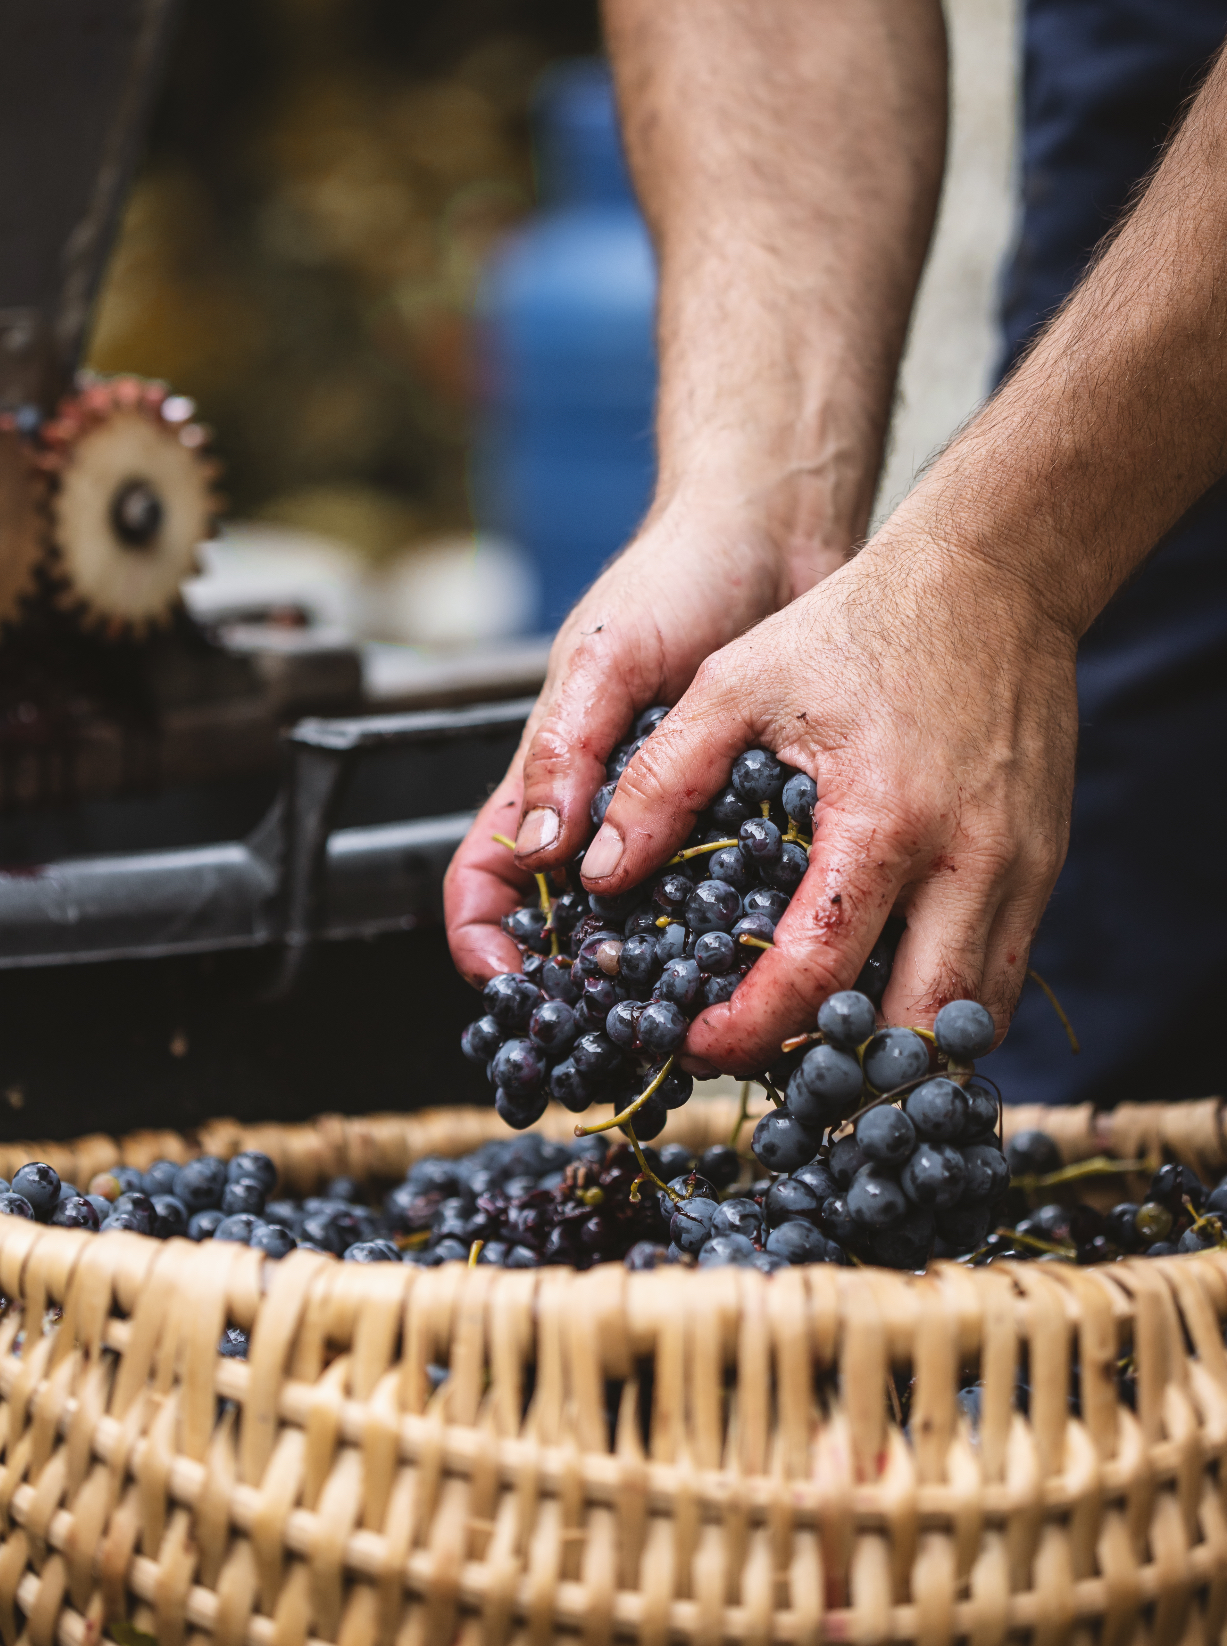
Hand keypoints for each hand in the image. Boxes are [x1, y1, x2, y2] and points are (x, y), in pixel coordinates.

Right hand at [443, 502, 788, 982]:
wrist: (777, 536)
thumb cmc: (674, 578)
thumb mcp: (604, 659)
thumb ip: (566, 751)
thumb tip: (544, 855)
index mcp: (547, 778)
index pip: (484, 884)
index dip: (482, 944)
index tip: (515, 988)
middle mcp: (606, 813)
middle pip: (565, 927)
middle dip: (575, 985)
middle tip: (615, 1029)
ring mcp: (676, 821)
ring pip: (650, 925)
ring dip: (660, 974)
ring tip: (695, 1011)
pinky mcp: (746, 818)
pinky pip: (732, 894)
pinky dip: (738, 932)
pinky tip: (771, 957)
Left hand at [576, 523, 1078, 1072]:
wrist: (992, 574)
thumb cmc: (856, 624)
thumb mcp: (736, 682)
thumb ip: (664, 780)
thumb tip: (598, 872)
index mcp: (881, 821)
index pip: (815, 971)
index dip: (751, 1029)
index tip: (701, 1045)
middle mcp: (967, 860)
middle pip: (915, 1029)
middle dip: (840, 1071)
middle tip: (769, 1070)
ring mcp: (1021, 867)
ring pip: (975, 1016)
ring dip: (901, 1050)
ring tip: (826, 1048)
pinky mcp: (1048, 862)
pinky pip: (1005, 973)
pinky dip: (948, 1005)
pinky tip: (889, 994)